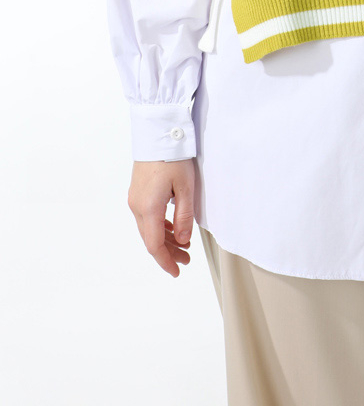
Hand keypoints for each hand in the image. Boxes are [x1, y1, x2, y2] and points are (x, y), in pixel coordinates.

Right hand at [128, 159, 195, 277]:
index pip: (155, 245)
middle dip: (168, 253)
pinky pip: (147, 217)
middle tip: (186, 260)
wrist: (158, 133)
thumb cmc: (173, 157)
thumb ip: (184, 217)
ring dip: (165, 240)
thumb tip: (183, 241)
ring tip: (183, 246)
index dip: (165, 261)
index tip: (177, 271)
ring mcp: (135, 199)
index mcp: (149, 208)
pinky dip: (160, 227)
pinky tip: (172, 229)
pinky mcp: (137, 192)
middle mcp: (137, 206)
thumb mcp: (186, 188)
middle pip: (151, 239)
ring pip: (148, 229)